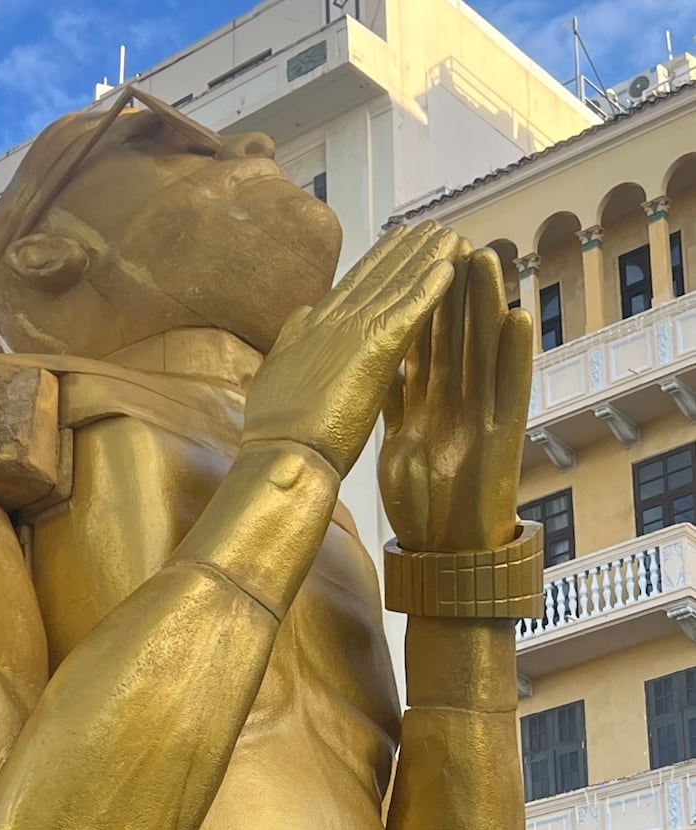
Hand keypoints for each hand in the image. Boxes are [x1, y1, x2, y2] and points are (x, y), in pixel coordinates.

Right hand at [243, 222, 457, 477]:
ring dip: (426, 257)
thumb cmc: (276, 428)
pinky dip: (432, 286)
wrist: (281, 451)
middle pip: (378, 277)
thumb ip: (294, 340)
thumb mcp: (277, 373)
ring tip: (451, 234)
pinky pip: (412, 309)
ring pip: (398, 285)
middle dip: (405, 250)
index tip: (395, 240)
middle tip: (430, 225)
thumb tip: (302, 314)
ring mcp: (354, 331)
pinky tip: (453, 265)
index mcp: (312, 329)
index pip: (351, 286)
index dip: (376, 262)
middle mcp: (333, 320)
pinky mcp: (377, 348)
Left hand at [378, 245, 532, 552]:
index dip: (411, 301)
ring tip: (485, 258)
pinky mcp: (502, 435)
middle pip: (450, 335)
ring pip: (483, 351)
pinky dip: (515, 357)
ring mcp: (479, 414)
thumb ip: (385, 401)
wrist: (444, 545)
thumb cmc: (423, 494)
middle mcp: (453, 399)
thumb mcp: (395, 438)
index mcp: (423, 400)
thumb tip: (360, 371)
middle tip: (447, 237)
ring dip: (485, 306)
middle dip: (448, 288)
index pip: (416, 341)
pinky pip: (511, 391)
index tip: (402, 260)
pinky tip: (516, 319)